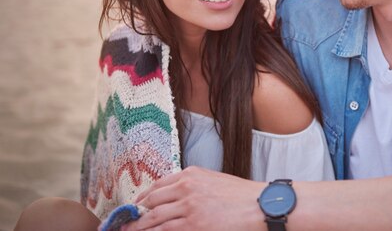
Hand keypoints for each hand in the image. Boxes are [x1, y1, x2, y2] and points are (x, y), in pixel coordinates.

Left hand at [121, 166, 265, 230]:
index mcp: (191, 174)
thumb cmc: (241, 196)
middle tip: (123, 224)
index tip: (134, 207)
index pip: (157, 185)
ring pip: (153, 218)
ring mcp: (188, 207)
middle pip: (150, 201)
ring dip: (138, 227)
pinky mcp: (193, 225)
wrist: (260, 206)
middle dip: (134, 214)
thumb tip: (175, 197)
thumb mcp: (214, 181)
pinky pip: (165, 230)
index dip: (142, 198)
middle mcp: (186, 187)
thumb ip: (194, 186)